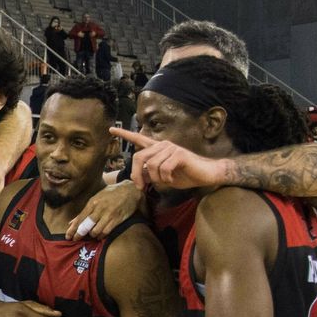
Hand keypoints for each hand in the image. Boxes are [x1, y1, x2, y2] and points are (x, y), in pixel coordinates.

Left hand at [67, 178, 141, 238]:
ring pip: (95, 230)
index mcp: (93, 202)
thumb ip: (85, 211)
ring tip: (92, 235)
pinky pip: (106, 231)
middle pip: (86, 226)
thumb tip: (72, 222)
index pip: (80, 218)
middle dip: (79, 234)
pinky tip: (100, 235)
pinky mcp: (117, 219)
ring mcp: (108, 214)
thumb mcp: (97, 198)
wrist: (130, 190)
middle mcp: (99, 208)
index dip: (73, 229)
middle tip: (75, 239)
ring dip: (92, 235)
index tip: (68, 236)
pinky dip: (101, 236)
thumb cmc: (111, 194)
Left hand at [113, 127, 230, 191]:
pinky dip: (165, 178)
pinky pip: (163, 168)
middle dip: (136, 175)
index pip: (139, 140)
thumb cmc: (184, 174)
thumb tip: (138, 177)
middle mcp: (162, 145)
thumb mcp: (162, 177)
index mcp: (157, 149)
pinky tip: (172, 179)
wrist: (205, 174)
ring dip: (156, 179)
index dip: (125, 135)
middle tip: (140, 187)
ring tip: (165, 181)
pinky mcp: (179, 154)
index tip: (111, 129)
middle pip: (139, 157)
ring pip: (151, 165)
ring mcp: (171, 148)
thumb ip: (150, 174)